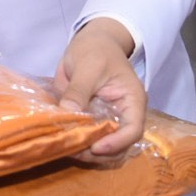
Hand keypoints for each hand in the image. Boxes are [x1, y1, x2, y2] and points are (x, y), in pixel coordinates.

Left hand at [52, 18, 145, 156]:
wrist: (91, 42)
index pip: (133, 130)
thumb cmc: (96, 50)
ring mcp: (107, 120)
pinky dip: (76, 144)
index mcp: (132, 101)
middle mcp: (123, 115)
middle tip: (74, 151)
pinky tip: (62, 141)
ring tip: (66, 147)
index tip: (95, 147)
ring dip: (86, 153)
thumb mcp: (87, 66)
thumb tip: (68, 112)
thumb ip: (79, 90)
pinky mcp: (92, 121)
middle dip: (98, 153)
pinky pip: (88, 139)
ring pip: (103, 149)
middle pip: (119, 146)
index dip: (116, 143)